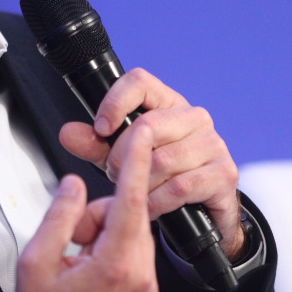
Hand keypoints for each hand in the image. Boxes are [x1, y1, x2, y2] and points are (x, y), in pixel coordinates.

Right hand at [17, 124, 158, 291]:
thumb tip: (73, 187)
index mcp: (117, 263)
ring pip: (125, 232)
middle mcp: (140, 273)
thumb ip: (58, 217)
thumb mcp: (37, 264)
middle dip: (94, 217)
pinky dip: (105, 252)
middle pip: (124, 214)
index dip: (136, 159)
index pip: (131, 197)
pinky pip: (127, 251)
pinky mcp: (141, 288)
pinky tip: (84, 273)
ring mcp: (143, 283)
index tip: (143, 131)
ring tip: (73, 263)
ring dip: (98, 236)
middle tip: (69, 242)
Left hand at [58, 67, 244, 258]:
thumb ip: (94, 144)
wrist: (199, 209)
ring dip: (139, 182)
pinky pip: (179, 187)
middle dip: (121, 156)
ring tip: (135, 191)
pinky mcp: (223, 173)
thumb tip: (68, 133)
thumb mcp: (119, 157)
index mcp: (167, 102)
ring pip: (162, 160)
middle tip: (114, 172)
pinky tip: (151, 206)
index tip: (101, 128)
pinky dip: (157, 202)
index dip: (115, 102)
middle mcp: (194, 117)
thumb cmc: (159, 174)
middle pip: (147, 125)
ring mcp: (213, 143)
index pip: (139, 82)